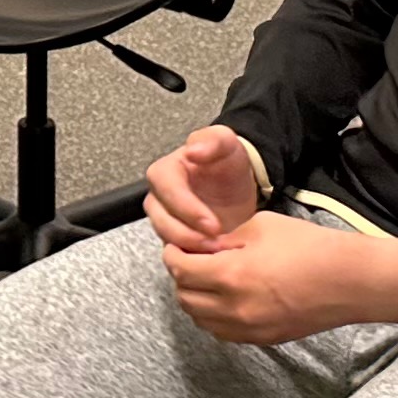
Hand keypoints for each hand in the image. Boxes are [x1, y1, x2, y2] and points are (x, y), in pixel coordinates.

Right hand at [143, 124, 262, 251]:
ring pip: (166, 238)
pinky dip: (194, 256)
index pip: (166, 190)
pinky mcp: (175, 237)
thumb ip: (213, 141)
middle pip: (161, 219)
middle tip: (216, 241)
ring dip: (191, 247)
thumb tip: (192, 151)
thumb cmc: (228, 162)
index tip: (212, 223)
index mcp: (165, 171)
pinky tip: (214, 255)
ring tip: (218, 248)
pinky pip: (177, 252)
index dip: (187, 208)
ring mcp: (165, 219)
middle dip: (188, 234)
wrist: (238, 185)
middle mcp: (159, 197)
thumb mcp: (227, 143)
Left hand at [161, 211, 397, 346]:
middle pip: (184, 298)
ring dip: (197, 298)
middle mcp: (234, 309)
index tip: (177, 246)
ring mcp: (248, 330)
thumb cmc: (310, 247)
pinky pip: (222, 332)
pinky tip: (228, 298)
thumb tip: (201, 247)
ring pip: (200, 320)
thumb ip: (223, 239)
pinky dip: (215, 316)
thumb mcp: (260, 227)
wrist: (349, 281)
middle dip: (182, 277)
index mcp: (231, 275)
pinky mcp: (262, 340)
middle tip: (192, 260)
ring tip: (210, 279)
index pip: (179, 270)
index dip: (173, 255)